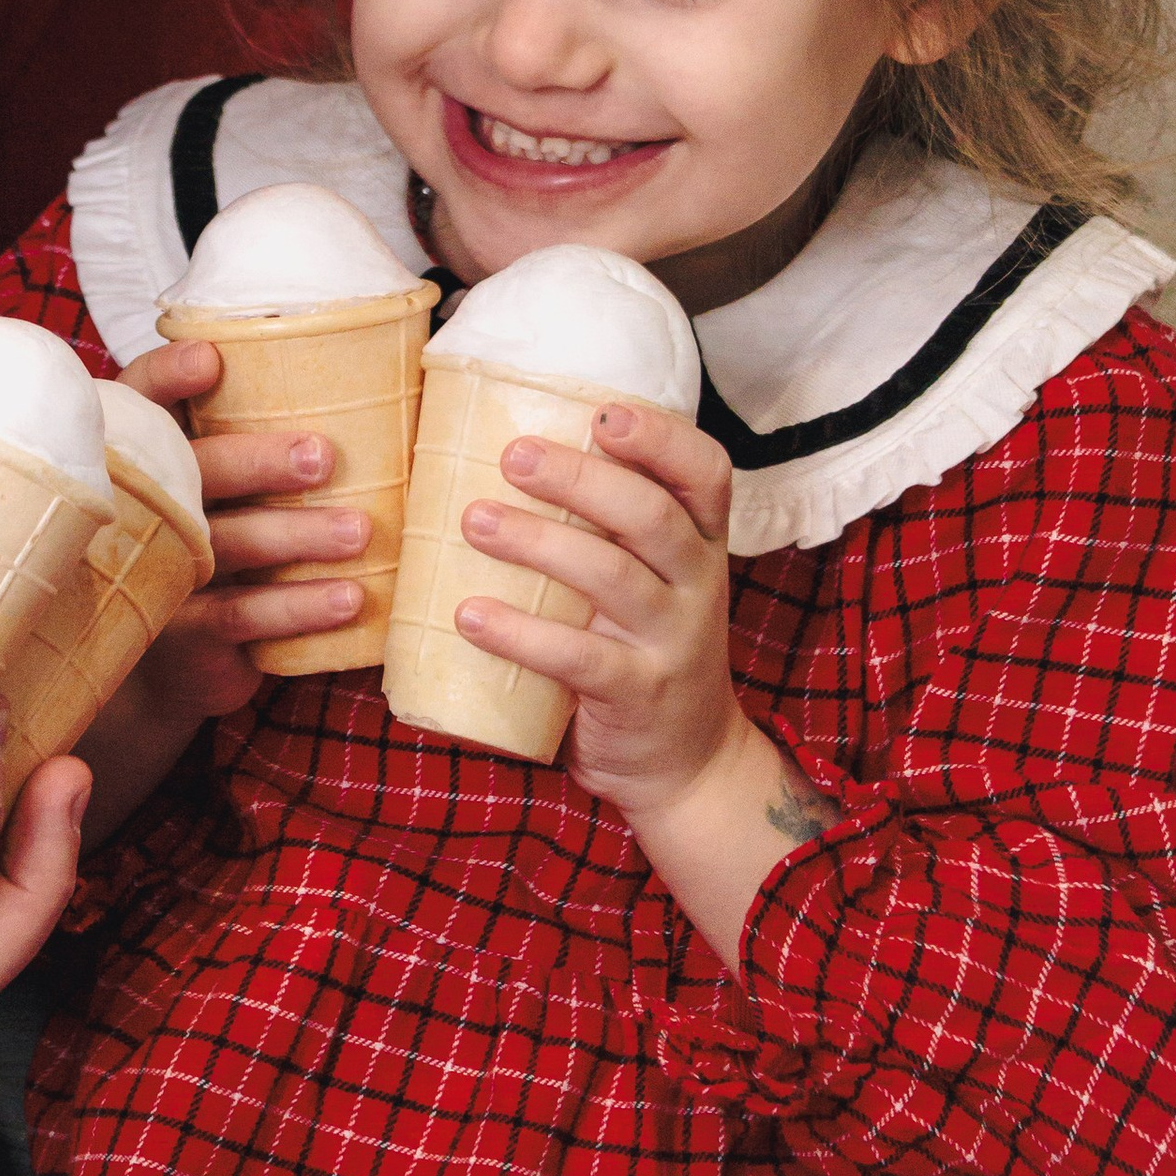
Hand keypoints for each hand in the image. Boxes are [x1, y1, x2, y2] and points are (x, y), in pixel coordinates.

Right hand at [44, 339, 362, 839]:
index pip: (141, 401)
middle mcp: (140, 509)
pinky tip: (350, 598)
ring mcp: (156, 573)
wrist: (165, 664)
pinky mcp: (185, 634)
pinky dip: (300, 606)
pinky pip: (243, 616)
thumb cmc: (210, 542)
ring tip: (358, 531)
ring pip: (227, 545)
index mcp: (143, 454)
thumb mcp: (211, 486)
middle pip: (191, 472)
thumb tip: (370, 381)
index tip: (211, 359)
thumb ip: (247, 435)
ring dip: (297, 536)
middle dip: (257, 461)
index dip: (168, 377)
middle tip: (323, 456)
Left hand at [449, 402, 737, 816]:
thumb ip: (605, 530)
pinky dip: (520, 634)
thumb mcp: (648, 582)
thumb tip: (498, 450)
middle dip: (579, 478)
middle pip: (651, 514)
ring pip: (612, 577)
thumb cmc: (642, 647)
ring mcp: (672, 640)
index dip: (661, 437)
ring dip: (538, 543)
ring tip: (473, 522)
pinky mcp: (639, 692)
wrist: (686, 763)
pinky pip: (579, 658)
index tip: (603, 412)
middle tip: (512, 457)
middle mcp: (698, 583)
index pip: (705, 473)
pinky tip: (469, 616)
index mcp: (699, 543)